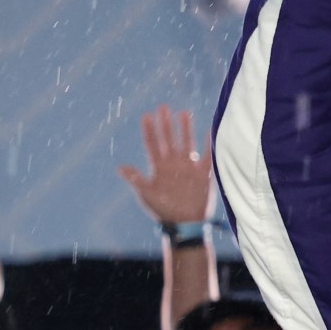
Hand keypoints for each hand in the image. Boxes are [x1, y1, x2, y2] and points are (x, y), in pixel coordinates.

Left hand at [118, 106, 214, 224]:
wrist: (185, 223)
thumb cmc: (164, 211)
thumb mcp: (147, 194)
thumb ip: (136, 179)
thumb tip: (120, 167)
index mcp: (159, 167)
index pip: (153, 144)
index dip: (149, 130)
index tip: (146, 115)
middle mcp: (174, 164)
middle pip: (169, 139)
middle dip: (166, 124)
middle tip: (163, 107)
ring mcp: (189, 167)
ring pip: (187, 143)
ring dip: (185, 129)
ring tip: (184, 112)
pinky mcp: (204, 173)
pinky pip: (208, 155)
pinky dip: (209, 144)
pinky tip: (210, 131)